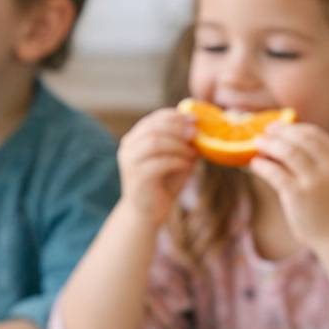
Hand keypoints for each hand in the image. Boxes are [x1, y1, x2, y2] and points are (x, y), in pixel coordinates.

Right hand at [115, 109, 197, 225]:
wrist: (147, 212)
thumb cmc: (162, 183)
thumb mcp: (174, 158)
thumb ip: (182, 144)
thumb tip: (200, 129)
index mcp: (135, 138)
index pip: (154, 119)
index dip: (175, 116)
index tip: (194, 119)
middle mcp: (128, 147)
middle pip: (154, 128)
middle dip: (177, 128)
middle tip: (195, 133)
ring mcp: (130, 162)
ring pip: (155, 143)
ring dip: (178, 146)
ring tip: (192, 153)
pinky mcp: (137, 177)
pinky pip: (159, 163)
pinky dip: (177, 161)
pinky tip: (187, 166)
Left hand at [250, 123, 328, 250]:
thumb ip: (320, 162)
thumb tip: (288, 143)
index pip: (315, 134)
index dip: (295, 127)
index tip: (281, 126)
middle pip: (300, 139)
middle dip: (280, 132)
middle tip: (266, 130)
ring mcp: (314, 181)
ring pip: (287, 152)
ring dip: (269, 144)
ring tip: (257, 143)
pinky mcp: (298, 195)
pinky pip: (275, 173)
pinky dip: (262, 165)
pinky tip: (254, 164)